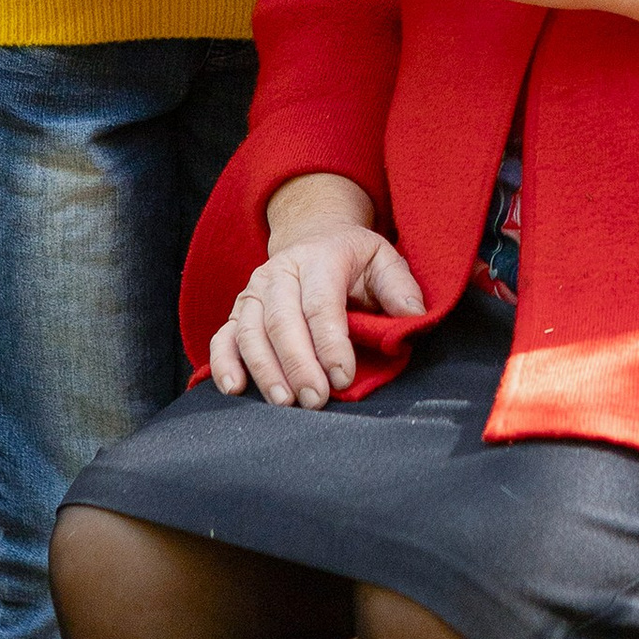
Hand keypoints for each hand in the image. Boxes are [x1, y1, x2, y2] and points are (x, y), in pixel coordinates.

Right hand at [207, 215, 425, 406]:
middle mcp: (279, 273)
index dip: (330, 343)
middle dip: (298, 364)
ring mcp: (253, 292)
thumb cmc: (352, 258)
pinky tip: (234, 388)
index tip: (343, 377)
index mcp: (318, 258)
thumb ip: (399, 287)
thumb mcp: (383, 258)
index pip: (320, 304)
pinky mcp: (237, 311)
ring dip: (265, 370)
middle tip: (315, 400)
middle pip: (281, 321)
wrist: (314, 236)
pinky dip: (225, 363)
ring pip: (249, 332)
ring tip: (284, 402)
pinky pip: (223, 338)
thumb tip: (414, 316)